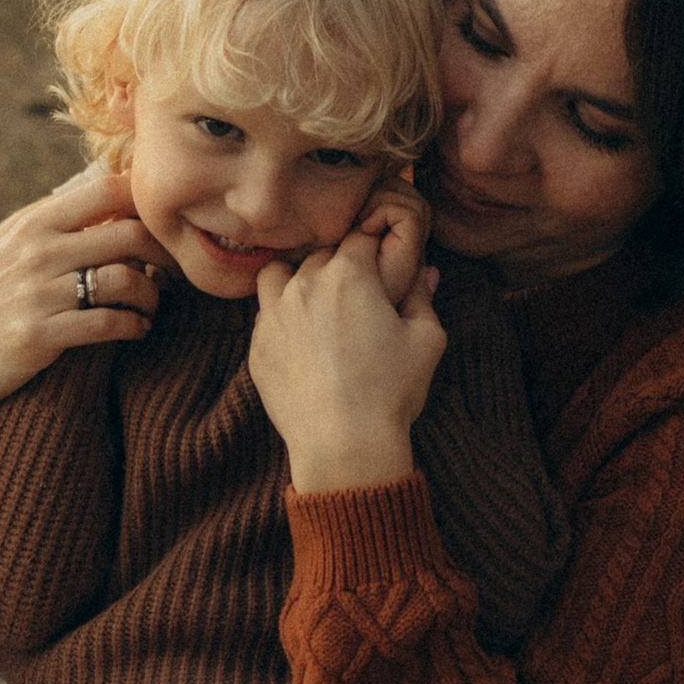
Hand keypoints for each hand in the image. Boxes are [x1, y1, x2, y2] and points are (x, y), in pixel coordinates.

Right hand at [0, 162, 173, 405]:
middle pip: (130, 234)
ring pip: (126, 279)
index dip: (148, 204)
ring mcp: (37, 292)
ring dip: (153, 296)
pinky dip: (134, 326)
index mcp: (35, 222)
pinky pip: (108, 323)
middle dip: (165, 254)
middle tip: (176, 272)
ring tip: (153, 307)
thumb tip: (115, 200)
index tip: (165, 228)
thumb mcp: (12, 246)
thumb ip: (57, 224)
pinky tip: (137, 329)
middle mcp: (37, 250)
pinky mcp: (38, 335)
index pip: (109, 190)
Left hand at [248, 219, 445, 493]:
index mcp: (349, 274)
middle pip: (320, 255)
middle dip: (339, 266)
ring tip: (317, 306)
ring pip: (279, 274)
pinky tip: (302, 341)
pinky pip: (264, 315)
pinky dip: (281, 318)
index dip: (373, 247)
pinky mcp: (257, 347)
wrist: (344, 445)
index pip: (360, 237)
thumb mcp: (426, 340)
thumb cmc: (391, 391)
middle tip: (356, 295)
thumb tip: (427, 271)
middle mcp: (305, 284)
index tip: (380, 263)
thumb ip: (423, 297)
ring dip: (297, 280)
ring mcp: (274, 315)